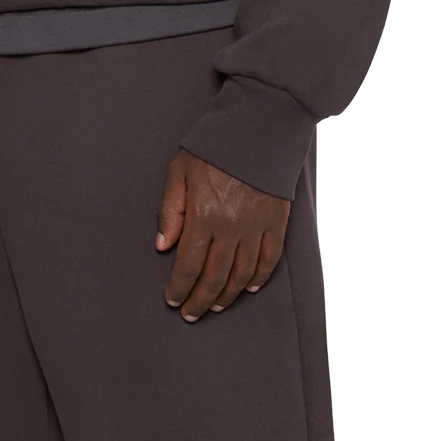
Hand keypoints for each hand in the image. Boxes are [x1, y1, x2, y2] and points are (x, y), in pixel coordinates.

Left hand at [155, 149, 288, 320]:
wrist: (259, 127)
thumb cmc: (214, 147)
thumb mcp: (179, 171)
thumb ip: (169, 210)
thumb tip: (163, 246)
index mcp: (203, 215)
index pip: (188, 265)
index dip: (179, 288)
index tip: (173, 300)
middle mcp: (231, 227)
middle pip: (214, 277)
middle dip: (200, 300)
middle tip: (191, 313)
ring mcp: (256, 227)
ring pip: (241, 274)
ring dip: (227, 294)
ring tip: (216, 305)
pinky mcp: (276, 222)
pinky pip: (269, 259)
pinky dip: (259, 278)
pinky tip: (248, 288)